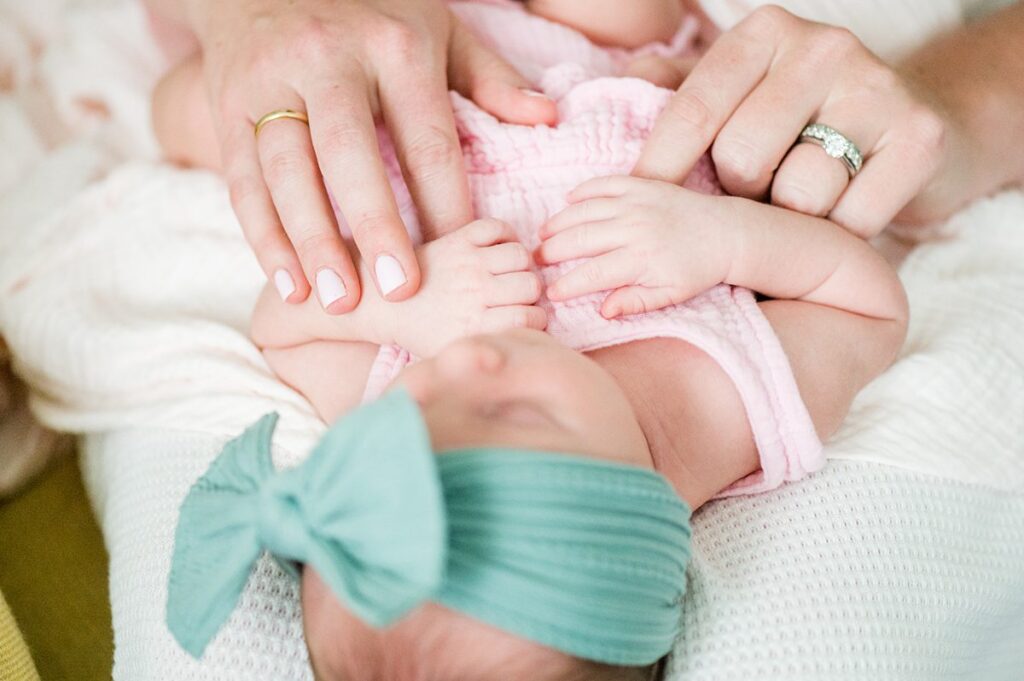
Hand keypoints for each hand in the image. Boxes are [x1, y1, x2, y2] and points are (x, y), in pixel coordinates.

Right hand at [183, 0, 556, 312]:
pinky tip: (287, 282)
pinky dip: (262, 235)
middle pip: (350, 153)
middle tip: (400, 291)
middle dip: (375, 226)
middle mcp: (328, 59)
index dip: (445, 201)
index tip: (463, 254)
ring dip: (311, 242)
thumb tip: (547, 118)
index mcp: (394, 47)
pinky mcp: (227, 103)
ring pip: (287, 169)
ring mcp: (270, 81)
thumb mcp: (438, 29)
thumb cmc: (370, 14)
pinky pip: (242, 177)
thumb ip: (489, 78)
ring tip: (338, 300)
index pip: (426, 138)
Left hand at [387, 220, 545, 356]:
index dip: (534, 318)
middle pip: (531, 285)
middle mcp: (472, 292)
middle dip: (529, 293)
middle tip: (514, 297)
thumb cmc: (426, 334)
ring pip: (520, 255)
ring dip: (520, 265)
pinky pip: (498, 227)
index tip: (523, 318)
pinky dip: (506, 235)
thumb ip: (492, 349)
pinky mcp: (456, 239)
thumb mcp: (455, 355)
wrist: (383, 305)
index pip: (531, 318)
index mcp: (474, 327)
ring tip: (508, 273)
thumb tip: (530, 346)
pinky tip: (498, 250)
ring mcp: (465, 262)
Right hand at [536, 176, 733, 317]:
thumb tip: (602, 311)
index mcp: (641, 259)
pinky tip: (568, 202)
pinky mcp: (642, 184)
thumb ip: (634, 303)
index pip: (592, 274)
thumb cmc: (696, 270)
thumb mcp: (669, 296)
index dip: (568, 284)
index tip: (551, 292)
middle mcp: (634, 228)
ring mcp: (636, 202)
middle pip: (580, 239)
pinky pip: (603, 184)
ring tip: (543, 235)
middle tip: (535, 261)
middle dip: (553, 251)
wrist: (726, 234)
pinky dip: (583, 191)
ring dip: (559, 222)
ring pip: (585, 210)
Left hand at [633, 5, 945, 237]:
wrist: (912, 127)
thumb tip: (603, 104)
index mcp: (764, 34)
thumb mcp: (735, 95)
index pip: (692, 112)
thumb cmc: (801, 120)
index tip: (641, 210)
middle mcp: (823, 47)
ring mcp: (877, 88)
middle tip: (754, 199)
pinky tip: (839, 221)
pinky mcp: (920, 138)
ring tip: (796, 208)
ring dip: (789, 222)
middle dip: (738, 197)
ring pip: (797, 195)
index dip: (661, 171)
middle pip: (741, 159)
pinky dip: (837, 237)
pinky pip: (850, 220)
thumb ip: (675, 95)